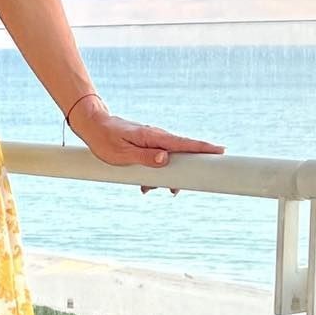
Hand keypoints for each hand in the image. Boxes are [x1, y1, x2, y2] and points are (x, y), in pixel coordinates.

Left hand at [67, 96, 224, 194]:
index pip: (185, 143)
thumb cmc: (105, 139)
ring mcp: (153, 141)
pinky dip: (154, 173)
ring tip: (148, 189)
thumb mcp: (122, 153)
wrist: (93, 125)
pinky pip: (158, 160)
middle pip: (181, 154)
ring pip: (169, 161)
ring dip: (163, 177)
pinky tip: (144, 185)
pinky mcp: (148, 145)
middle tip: (176, 189)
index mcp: (154, 137)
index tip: (221, 152)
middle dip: (183, 173)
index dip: (204, 148)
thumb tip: (166, 159)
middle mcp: (157, 137)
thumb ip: (144, 157)